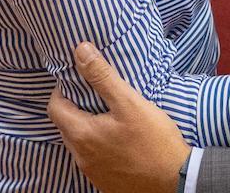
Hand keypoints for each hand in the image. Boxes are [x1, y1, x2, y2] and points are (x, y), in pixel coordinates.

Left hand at [48, 43, 188, 192]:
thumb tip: (80, 50)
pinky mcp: (104, 181)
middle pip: (65, 125)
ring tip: (108, 114)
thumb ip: (102, 76)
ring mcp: (91, 171)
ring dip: (86, 126)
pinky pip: (91, 157)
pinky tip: (118, 138)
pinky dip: (97, 143)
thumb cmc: (154, 140)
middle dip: (74, 107)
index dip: (62, 90)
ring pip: (78, 143)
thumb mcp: (129, 102)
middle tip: (94, 93)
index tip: (80, 79)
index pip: (54, 107)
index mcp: (81, 134)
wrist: (175, 181)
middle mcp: (80, 156)